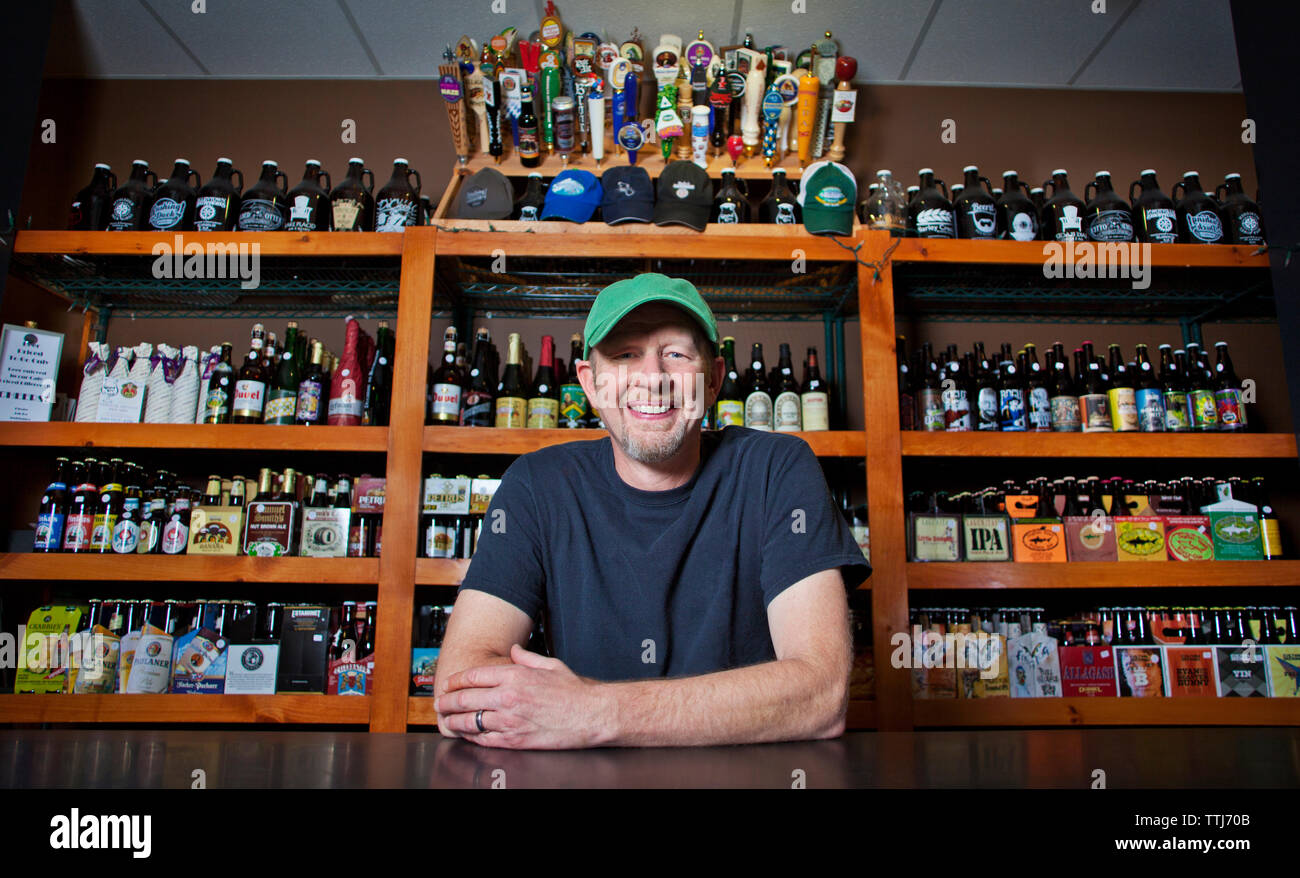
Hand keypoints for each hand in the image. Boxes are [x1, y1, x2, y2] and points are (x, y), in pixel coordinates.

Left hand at [436, 644, 613, 749]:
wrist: (591, 714)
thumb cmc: (574, 691)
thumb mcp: (550, 664)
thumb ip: (526, 657)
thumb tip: (512, 650)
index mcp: (515, 676)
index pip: (474, 676)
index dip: (456, 681)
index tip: (448, 684)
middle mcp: (509, 697)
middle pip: (466, 699)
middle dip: (447, 702)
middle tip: (439, 703)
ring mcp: (511, 720)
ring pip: (471, 721)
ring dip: (454, 721)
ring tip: (446, 720)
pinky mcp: (516, 740)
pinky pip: (485, 739)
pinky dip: (472, 737)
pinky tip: (467, 734)